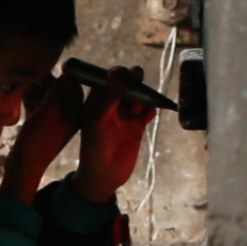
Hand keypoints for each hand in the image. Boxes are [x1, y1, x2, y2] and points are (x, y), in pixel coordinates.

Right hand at [0, 73, 82, 203]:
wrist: (22, 167)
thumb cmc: (36, 141)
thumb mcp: (48, 113)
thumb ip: (58, 92)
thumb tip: (68, 71)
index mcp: (75, 112)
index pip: (72, 83)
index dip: (59, 73)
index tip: (45, 66)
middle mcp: (66, 113)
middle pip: (57, 86)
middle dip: (44, 79)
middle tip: (29, 73)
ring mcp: (52, 117)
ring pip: (44, 93)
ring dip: (33, 86)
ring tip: (21, 82)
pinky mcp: (39, 121)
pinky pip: (35, 101)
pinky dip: (27, 96)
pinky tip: (17, 93)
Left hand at [72, 66, 156, 203]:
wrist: (105, 175)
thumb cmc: (96, 146)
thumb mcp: (100, 118)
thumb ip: (110, 94)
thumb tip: (118, 70)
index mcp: (96, 99)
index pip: (109, 77)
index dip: (118, 73)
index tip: (125, 74)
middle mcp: (111, 103)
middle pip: (127, 83)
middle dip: (134, 80)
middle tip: (138, 82)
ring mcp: (125, 114)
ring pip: (139, 95)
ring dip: (143, 96)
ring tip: (138, 106)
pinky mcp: (137, 125)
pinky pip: (148, 110)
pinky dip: (150, 109)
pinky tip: (146, 116)